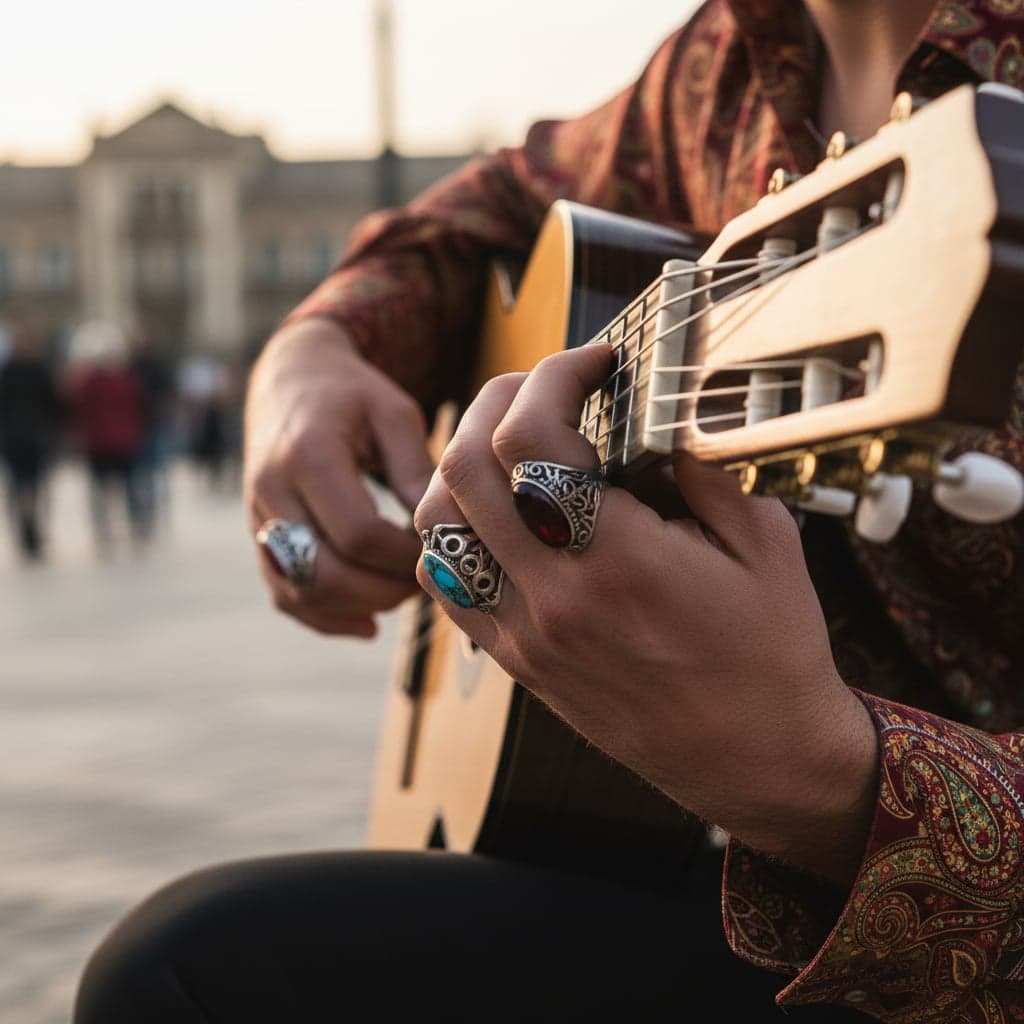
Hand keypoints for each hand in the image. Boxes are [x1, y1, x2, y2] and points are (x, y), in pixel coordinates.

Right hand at [245, 318, 432, 636]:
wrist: (290, 379)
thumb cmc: (352, 393)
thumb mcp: (394, 413)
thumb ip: (416, 471)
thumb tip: (442, 530)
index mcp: (308, 454)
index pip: (357, 533)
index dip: (403, 555)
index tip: (438, 545)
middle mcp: (271, 491)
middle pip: (323, 574)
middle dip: (382, 591)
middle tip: (425, 581)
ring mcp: (258, 518)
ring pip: (299, 593)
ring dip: (356, 607)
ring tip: (402, 595)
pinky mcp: (259, 536)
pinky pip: (284, 594)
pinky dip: (325, 617)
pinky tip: (368, 621)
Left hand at [414, 344, 877, 881]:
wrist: (756, 759)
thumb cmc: (771, 656)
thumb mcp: (766, 546)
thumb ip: (702, 469)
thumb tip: (652, 415)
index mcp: (618, 562)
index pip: (532, 439)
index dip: (554, 375)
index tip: (593, 361)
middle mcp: (553, 599)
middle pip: (463, 468)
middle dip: (494, 400)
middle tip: (543, 386)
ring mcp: (523, 635)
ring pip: (435, 524)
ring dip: (461, 463)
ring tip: (511, 441)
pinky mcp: (515, 661)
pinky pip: (444, 582)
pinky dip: (453, 529)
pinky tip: (497, 510)